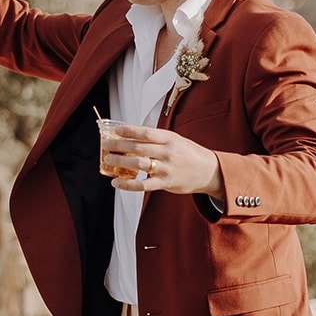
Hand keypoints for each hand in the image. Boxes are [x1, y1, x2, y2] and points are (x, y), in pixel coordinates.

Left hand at [105, 125, 224, 199]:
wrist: (209, 171)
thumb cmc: (189, 154)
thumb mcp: (175, 140)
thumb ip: (156, 139)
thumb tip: (131, 137)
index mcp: (170, 139)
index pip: (145, 132)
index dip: (128, 131)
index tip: (114, 130)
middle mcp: (168, 152)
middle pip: (138, 147)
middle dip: (119, 146)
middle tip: (105, 145)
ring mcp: (167, 168)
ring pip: (139, 164)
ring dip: (121, 162)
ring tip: (108, 160)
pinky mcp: (166, 183)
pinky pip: (143, 185)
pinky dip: (127, 185)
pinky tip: (116, 183)